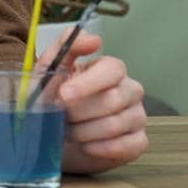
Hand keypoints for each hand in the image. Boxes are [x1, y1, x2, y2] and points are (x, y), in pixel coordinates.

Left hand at [38, 29, 147, 173]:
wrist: (54, 135)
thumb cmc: (53, 99)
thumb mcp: (49, 70)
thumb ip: (66, 48)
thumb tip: (94, 38)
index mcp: (110, 69)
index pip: (112, 70)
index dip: (87, 84)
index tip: (64, 95)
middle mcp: (129, 90)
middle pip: (113, 100)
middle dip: (79, 112)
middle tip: (60, 117)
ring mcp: (136, 116)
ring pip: (116, 124)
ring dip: (84, 131)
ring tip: (68, 131)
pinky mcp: (138, 141)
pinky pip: (127, 146)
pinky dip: (100, 148)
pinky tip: (86, 145)